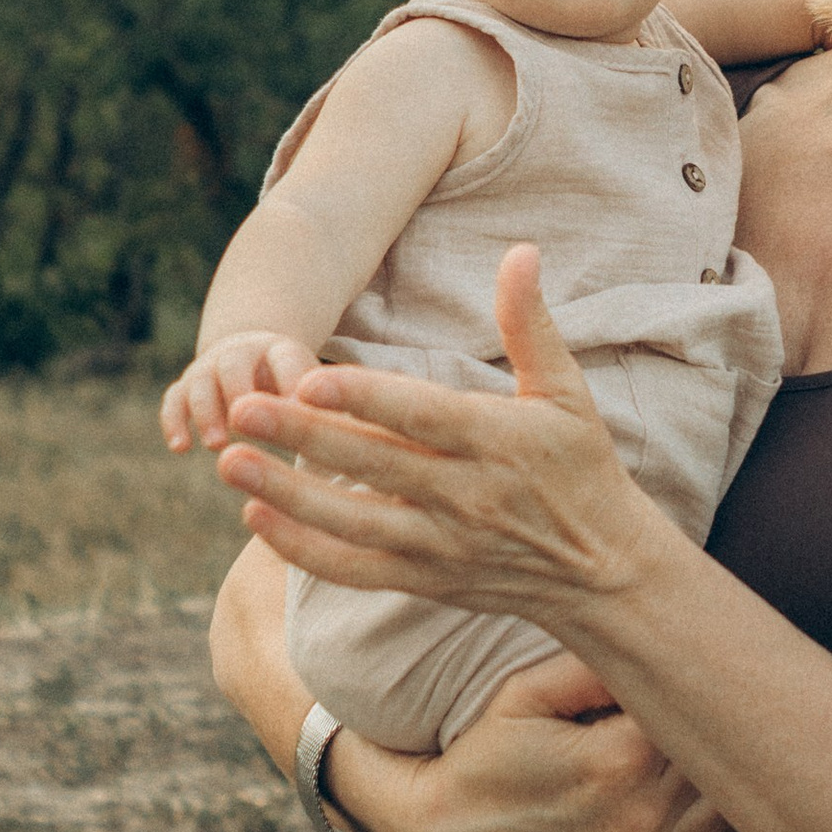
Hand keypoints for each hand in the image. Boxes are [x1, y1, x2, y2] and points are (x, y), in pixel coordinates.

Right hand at [162, 327, 320, 456]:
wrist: (256, 356)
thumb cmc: (299, 387)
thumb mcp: (319, 390)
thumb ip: (334, 410)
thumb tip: (361, 442)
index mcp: (282, 351)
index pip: (287, 360)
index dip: (292, 381)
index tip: (298, 409)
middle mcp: (242, 353)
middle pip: (235, 364)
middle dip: (240, 392)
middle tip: (246, 425)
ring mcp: (210, 368)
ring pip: (201, 382)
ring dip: (207, 412)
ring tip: (218, 445)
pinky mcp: (187, 387)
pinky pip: (173, 399)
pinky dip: (174, 421)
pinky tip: (181, 449)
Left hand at [217, 246, 667, 648]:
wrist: (604, 573)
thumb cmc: (582, 468)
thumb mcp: (567, 393)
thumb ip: (530, 324)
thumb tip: (520, 251)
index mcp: (495, 441)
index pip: (418, 418)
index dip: (362, 401)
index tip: (306, 379)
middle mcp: (463, 496)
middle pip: (370, 466)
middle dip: (300, 438)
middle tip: (242, 408)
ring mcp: (440, 545)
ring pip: (351, 523)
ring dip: (286, 496)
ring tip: (228, 462)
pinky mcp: (425, 579)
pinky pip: (354, 569)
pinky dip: (303, 549)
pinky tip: (256, 516)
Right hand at [329, 656, 761, 831]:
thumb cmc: (488, 751)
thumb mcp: (525, 692)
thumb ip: (590, 667)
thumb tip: (652, 642)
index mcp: (616, 758)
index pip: (696, 712)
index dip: (711, 683)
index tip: (721, 657)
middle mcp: (641, 815)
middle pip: (721, 759)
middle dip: (733, 726)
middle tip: (754, 691)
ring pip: (730, 812)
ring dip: (746, 778)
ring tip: (757, 740)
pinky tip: (758, 814)